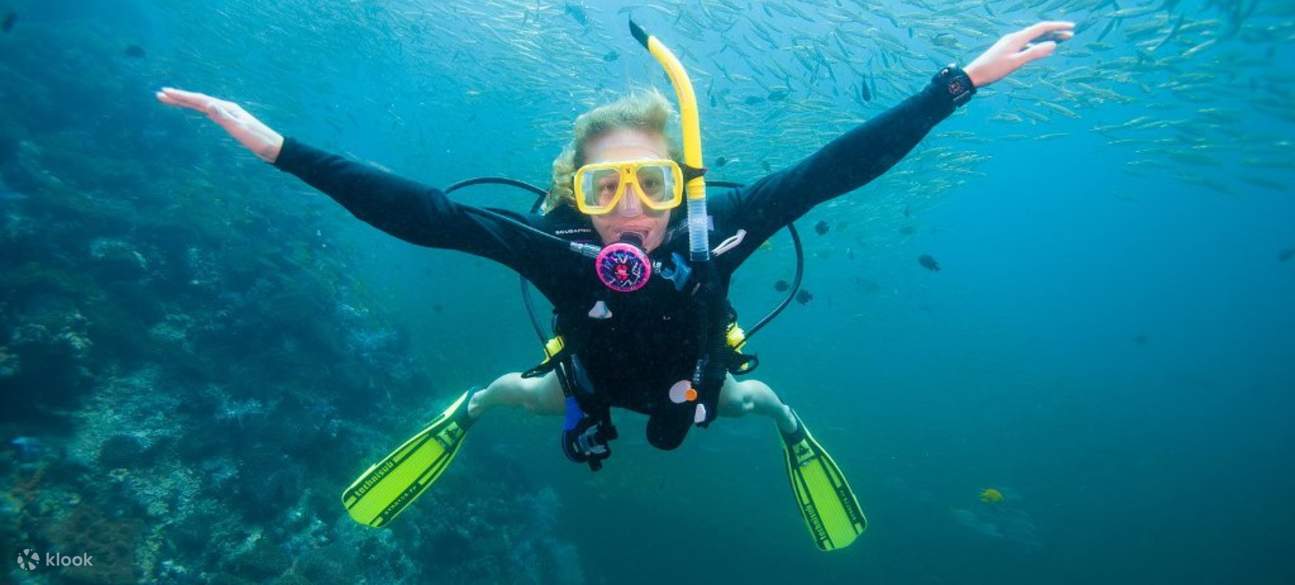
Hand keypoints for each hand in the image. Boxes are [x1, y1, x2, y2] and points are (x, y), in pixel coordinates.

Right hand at [156, 87, 284, 162]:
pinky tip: (195, 108)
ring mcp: (229, 113)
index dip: (182, 97)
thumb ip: (223, 117)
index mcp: (227, 108)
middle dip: (179, 97)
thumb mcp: (240, 129)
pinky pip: (209, 111)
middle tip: (160, 94)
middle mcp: (227, 108)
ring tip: (171, 100)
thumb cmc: (258, 140)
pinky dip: (198, 108)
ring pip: (203, 105)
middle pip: (199, 100)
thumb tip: (208, 103)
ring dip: (187, 102)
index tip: (165, 93)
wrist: (274, 148)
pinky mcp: (230, 120)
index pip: (200, 100)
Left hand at [963, 21, 1074, 87]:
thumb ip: (1034, 53)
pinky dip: (1037, 45)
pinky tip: (1041, 49)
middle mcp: (1014, 37)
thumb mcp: (1016, 62)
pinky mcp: (1007, 49)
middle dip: (1055, 32)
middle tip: (1071, 35)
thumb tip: (1053, 44)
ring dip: (1047, 38)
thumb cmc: (993, 70)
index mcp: (1017, 38)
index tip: (1071, 28)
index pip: (1042, 28)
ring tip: (1060, 41)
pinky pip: (1027, 44)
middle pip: (1038, 31)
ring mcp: (1010, 43)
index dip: (1057, 27)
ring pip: (1033, 38)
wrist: (973, 75)